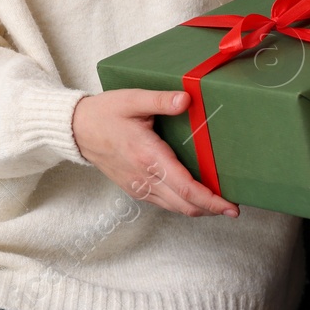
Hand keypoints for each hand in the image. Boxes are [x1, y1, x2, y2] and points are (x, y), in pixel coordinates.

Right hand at [72, 89, 239, 217]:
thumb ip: (160, 100)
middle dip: (211, 210)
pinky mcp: (134, 188)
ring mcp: (138, 186)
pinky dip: (182, 205)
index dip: (212, 200)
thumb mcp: (132, 99)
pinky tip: (192, 197)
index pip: (186, 188)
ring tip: (218, 203)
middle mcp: (144, 177)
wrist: (76, 130)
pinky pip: (163, 204)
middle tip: (233, 207)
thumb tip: (186, 99)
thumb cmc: (104, 113)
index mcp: (148, 156)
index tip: (231, 206)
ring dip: (198, 209)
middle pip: (185, 206)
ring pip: (175, 208)